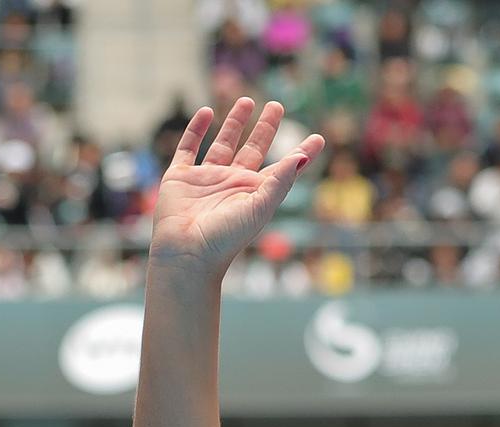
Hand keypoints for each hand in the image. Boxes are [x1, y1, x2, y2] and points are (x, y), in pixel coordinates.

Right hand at [149, 99, 323, 275]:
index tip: (318, 138)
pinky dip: (197, 130)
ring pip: (224, 144)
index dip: (301, 153)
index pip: (284, 168)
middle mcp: (234, 184)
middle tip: (277, 105)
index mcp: (256, 194)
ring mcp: (208, 179)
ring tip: (247, 101)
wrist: (187, 253)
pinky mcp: (181, 177)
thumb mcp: (260, 207)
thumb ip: (280, 181)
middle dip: (266, 128)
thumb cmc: (227, 237)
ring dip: (235, 122)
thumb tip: (302, 157)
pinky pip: (189, 147)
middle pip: (254, 149)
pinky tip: (206, 112)